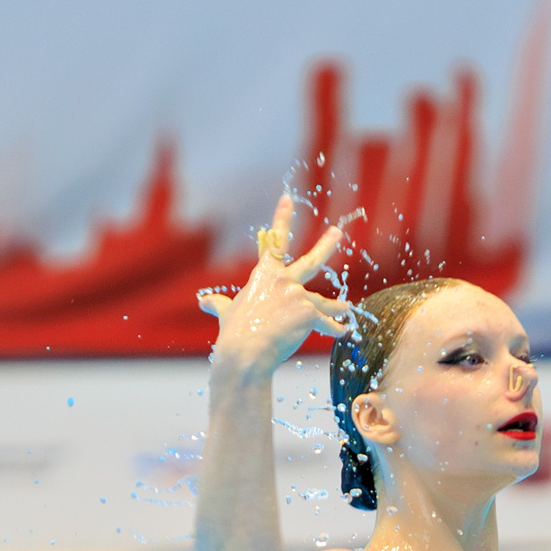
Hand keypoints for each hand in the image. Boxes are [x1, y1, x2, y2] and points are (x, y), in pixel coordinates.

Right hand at [198, 193, 350, 375]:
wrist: (245, 352)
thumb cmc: (234, 333)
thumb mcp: (227, 313)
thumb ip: (219, 304)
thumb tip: (204, 302)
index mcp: (264, 275)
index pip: (274, 242)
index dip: (281, 217)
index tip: (287, 198)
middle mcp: (283, 280)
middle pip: (311, 261)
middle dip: (326, 245)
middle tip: (337, 231)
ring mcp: (298, 295)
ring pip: (325, 302)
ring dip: (337, 306)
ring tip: (346, 308)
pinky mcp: (309, 313)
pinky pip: (328, 324)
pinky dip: (335, 330)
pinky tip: (342, 333)